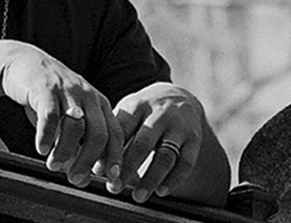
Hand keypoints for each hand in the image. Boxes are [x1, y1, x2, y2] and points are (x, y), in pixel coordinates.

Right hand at [0, 42, 122, 187]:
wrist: (23, 62)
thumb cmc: (49, 97)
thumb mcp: (70, 116)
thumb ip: (80, 143)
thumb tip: (88, 179)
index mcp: (98, 102)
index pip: (115, 133)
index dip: (114, 159)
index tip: (109, 181)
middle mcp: (87, 95)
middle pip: (98, 133)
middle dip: (89, 161)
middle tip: (76, 179)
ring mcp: (66, 90)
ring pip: (75, 126)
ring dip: (65, 151)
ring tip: (53, 165)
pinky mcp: (45, 88)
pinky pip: (50, 116)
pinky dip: (46, 136)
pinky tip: (41, 149)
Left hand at [109, 82, 202, 202]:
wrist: (179, 95)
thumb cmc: (144, 110)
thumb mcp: (129, 111)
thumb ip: (115, 133)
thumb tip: (96, 165)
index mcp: (137, 105)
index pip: (122, 130)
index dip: (110, 151)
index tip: (99, 171)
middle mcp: (158, 113)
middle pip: (142, 143)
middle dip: (127, 168)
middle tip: (114, 187)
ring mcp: (178, 126)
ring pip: (165, 155)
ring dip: (150, 178)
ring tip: (138, 196)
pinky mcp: (194, 138)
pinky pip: (186, 163)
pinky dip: (174, 179)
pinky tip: (161, 191)